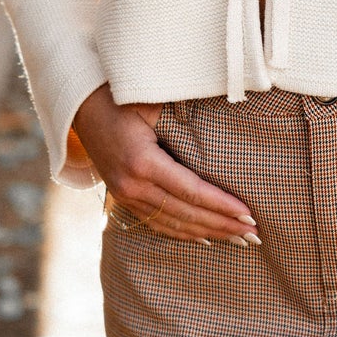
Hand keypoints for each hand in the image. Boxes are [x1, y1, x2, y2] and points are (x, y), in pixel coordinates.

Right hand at [72, 84, 260, 244]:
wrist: (81, 108)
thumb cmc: (120, 96)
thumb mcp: (150, 100)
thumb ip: (182, 111)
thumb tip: (223, 105)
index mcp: (142, 162)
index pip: (191, 191)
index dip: (221, 205)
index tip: (248, 214)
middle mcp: (133, 186)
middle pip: (186, 214)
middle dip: (223, 225)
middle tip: (255, 234)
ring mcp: (127, 196)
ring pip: (174, 224)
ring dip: (209, 233)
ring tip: (239, 240)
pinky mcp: (125, 199)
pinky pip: (158, 224)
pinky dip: (184, 233)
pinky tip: (206, 238)